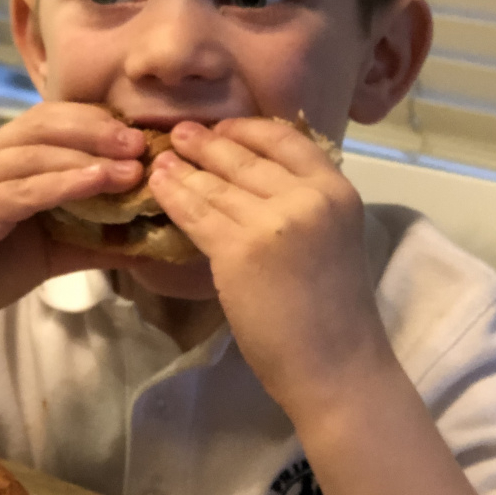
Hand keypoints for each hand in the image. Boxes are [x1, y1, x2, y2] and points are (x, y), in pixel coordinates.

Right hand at [0, 102, 146, 348]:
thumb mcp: (54, 248)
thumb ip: (98, 237)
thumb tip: (151, 237)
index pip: (51, 120)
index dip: (96, 122)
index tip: (141, 136)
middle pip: (45, 123)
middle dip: (97, 129)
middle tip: (141, 144)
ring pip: (37, 152)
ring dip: (89, 157)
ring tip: (132, 167)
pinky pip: (24, 189)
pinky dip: (64, 183)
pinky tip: (98, 183)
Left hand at [149, 118, 390, 420]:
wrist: (336, 366)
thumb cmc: (334, 314)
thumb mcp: (333, 239)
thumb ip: (303, 206)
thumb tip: (253, 183)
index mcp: (336, 190)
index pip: (286, 139)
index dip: (248, 129)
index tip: (223, 128)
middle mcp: (308, 197)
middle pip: (245, 158)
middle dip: (208, 143)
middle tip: (180, 133)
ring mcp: (273, 222)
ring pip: (216, 185)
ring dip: (183, 167)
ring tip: (162, 158)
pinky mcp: (239, 250)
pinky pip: (197, 214)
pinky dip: (173, 196)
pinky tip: (159, 186)